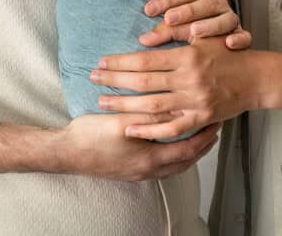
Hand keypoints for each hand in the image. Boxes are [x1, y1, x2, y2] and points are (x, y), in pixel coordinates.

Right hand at [55, 112, 218, 180]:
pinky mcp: (131, 172)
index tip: (216, 119)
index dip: (204, 134)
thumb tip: (176, 108)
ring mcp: (139, 173)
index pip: (188, 148)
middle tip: (215, 128)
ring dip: (189, 150)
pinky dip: (174, 155)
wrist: (65, 153)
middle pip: (186, 160)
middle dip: (202, 144)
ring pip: (175, 165)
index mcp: (149, 158)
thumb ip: (149, 116)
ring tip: (199, 136)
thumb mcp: (122, 121)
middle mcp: (148, 170)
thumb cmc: (91, 135)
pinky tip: (171, 144)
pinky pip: (162, 166)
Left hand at [92, 38, 255, 139]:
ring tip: (102, 102)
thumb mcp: (203, 37)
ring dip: (124, 104)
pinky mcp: (200, 118)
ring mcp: (194, 101)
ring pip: (151, 105)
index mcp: (187, 56)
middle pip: (143, 81)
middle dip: (114, 80)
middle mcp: (189, 78)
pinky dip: (149, 130)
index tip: (101, 61)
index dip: (121, 61)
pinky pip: (171, 128)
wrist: (255, 77)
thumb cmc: (228, 52)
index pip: (146, 59)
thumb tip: (145, 38)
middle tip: (92, 77)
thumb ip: (176, 35)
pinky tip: (129, 128)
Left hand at [140, 0, 251, 49]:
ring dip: (210, 25)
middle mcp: (218, 2)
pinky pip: (244, 36)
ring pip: (225, 19)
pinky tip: (229, 43)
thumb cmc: (195, 7)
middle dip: (186, 12)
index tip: (149, 9)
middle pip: (204, 5)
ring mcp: (230, 18)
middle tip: (168, 19)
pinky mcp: (240, 34)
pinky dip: (239, 39)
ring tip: (195, 31)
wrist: (219, 21)